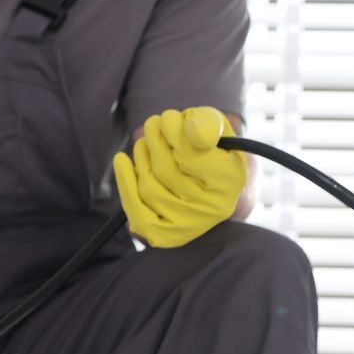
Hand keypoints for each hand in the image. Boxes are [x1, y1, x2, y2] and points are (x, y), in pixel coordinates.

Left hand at [112, 108, 245, 248]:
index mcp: (230, 180)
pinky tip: (122, 160)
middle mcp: (211, 208)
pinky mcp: (163, 236)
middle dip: (154, 140)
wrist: (208, 191)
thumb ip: (207, 122)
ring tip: (145, 142)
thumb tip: (190, 126)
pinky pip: (135, 209)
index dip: (173, 131)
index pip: (192, 154)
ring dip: (141, 156)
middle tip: (153, 123)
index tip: (167, 117)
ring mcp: (186, 226)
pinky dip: (125, 181)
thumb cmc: (211, 152)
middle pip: (165, 170)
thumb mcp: (216, 131)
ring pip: (148, 185)